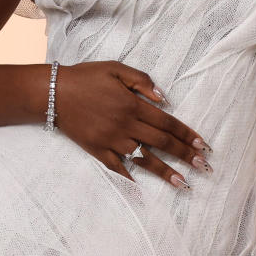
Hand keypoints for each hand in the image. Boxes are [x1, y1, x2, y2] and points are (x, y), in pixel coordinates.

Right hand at [53, 61, 212, 188]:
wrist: (53, 92)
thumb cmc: (86, 76)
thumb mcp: (115, 68)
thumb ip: (142, 81)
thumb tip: (164, 99)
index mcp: (132, 104)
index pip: (166, 122)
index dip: (186, 134)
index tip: (201, 145)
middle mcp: (125, 125)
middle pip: (161, 142)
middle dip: (184, 155)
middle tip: (202, 166)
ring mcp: (111, 140)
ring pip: (143, 159)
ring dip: (165, 172)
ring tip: (184, 184)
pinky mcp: (97, 150)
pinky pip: (117, 167)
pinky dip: (130, 177)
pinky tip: (143, 186)